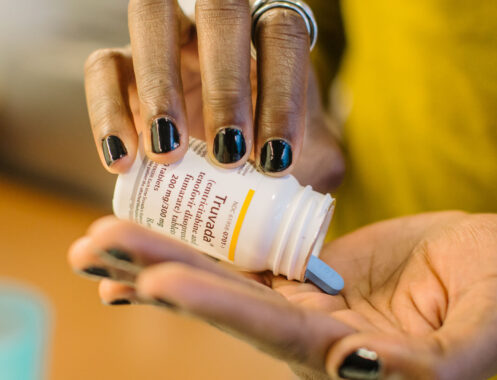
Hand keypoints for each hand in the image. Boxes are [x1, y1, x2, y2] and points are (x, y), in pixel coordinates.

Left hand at [69, 211, 496, 378]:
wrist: (494, 270)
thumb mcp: (479, 341)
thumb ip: (430, 368)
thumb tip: (367, 372)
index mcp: (348, 356)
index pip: (268, 329)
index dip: (213, 304)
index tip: (151, 280)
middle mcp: (311, 334)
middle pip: (223, 301)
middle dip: (156, 273)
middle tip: (93, 249)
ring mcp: (303, 299)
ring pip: (222, 274)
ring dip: (160, 255)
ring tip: (101, 240)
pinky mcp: (304, 269)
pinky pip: (242, 254)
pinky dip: (197, 246)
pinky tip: (153, 243)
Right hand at [84, 0, 343, 182]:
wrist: (229, 146)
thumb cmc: (270, 146)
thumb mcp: (307, 157)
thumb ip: (317, 170)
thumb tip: (314, 209)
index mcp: (269, 39)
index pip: (281, 38)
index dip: (281, 96)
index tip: (275, 162)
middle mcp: (219, 26)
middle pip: (220, 12)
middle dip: (225, 87)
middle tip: (228, 154)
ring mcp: (168, 38)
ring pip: (152, 19)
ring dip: (160, 88)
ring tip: (167, 155)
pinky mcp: (123, 64)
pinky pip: (103, 67)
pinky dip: (107, 111)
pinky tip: (122, 162)